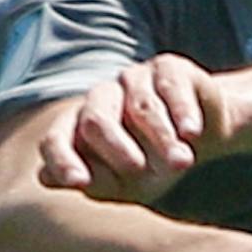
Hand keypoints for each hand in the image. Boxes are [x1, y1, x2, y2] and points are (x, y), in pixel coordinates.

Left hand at [38, 56, 221, 203]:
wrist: (204, 136)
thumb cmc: (155, 164)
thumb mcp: (129, 184)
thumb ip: (95, 182)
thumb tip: (46, 177)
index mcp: (77, 129)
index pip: (56, 140)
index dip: (64, 160)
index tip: (78, 182)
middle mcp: (99, 100)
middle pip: (95, 120)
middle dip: (116, 147)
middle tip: (139, 169)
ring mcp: (132, 80)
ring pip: (141, 107)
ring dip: (162, 138)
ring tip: (182, 163)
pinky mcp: (167, 68)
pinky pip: (171, 89)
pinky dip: (182, 112)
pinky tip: (191, 133)